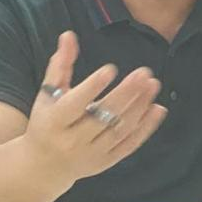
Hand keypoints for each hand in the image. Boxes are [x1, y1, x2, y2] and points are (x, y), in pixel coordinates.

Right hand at [23, 31, 167, 181]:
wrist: (43, 167)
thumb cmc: (46, 122)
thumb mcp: (46, 94)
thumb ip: (59, 65)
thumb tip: (69, 35)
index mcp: (55, 122)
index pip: (74, 103)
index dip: (92, 87)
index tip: (110, 69)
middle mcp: (73, 140)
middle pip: (102, 117)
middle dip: (125, 94)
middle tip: (143, 73)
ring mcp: (91, 154)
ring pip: (119, 130)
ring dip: (139, 107)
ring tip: (153, 84)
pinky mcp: (106, 162)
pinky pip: (129, 145)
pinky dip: (145, 128)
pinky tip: (157, 109)